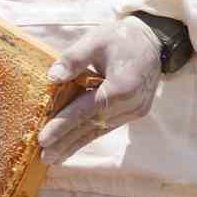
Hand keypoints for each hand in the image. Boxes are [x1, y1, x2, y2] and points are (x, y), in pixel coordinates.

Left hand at [38, 17, 161, 164]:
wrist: (153, 41)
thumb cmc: (121, 38)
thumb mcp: (95, 40)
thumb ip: (73, 59)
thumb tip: (52, 78)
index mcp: (122, 86)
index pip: (85, 110)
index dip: (62, 125)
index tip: (42, 139)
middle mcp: (130, 104)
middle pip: (91, 127)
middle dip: (66, 143)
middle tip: (44, 157)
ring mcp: (134, 111)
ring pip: (99, 130)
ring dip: (75, 144)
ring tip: (54, 158)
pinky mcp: (135, 112)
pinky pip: (107, 126)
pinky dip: (88, 135)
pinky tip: (72, 145)